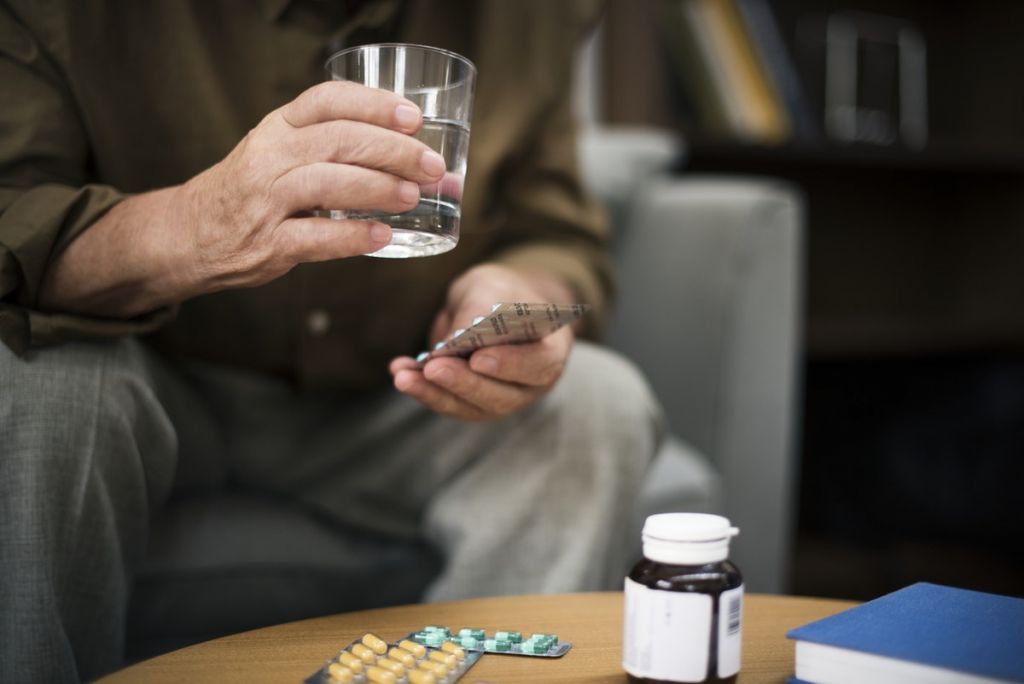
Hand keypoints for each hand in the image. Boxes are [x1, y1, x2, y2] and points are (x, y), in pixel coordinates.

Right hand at [174, 80, 446, 294]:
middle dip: (392, 150)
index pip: (327, 100)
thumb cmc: (252, 192)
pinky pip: (314, 237)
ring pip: (327, 183)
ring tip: (413, 196)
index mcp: (278, 127)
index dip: (373, 104)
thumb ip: (333, 149)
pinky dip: (352, 236)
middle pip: (338, 140)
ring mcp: (265, 200)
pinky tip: (382, 235)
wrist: (189, 234)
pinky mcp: (267, 243)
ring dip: (377, 188)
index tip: (413, 116)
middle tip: (431, 165)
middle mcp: (271, 156)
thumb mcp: (280, 152)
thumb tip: (414, 159)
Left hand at [389, 264, 575, 420]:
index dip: (510, 364)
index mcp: (552, 350)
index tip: (478, 358)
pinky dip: (422, 389)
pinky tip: (400, 372)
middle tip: (433, 367)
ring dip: (434, 392)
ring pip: (471, 406)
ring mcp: (503, 399)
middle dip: (464, 383)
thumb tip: (456, 337)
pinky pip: (449, 403)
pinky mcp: (474, 405)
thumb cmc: (501, 293)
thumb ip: (479, 307)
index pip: (538, 364)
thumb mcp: (491, 285)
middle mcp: (531, 383)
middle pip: (501, 395)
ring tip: (403, 376)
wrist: (495, 305)